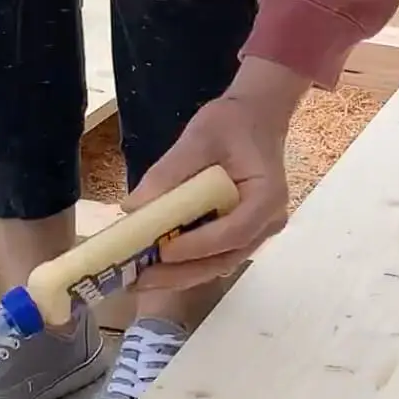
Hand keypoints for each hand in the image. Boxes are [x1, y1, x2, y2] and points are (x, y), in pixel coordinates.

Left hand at [128, 58, 308, 290]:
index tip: (162, 250)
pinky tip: (156, 266)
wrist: (255, 119)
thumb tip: (131, 208)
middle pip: (224, 258)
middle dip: (180, 273)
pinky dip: (186, 264)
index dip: (197, 246)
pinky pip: (215, 255)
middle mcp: (267, 223)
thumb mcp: (197, 139)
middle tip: (140, 279)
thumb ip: (167, 173)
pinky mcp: (242, 235)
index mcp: (266, 196)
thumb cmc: (231, 124)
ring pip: (218, 263)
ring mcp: (257, 233)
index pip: (233, 232)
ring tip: (140, 279)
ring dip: (180, 275)